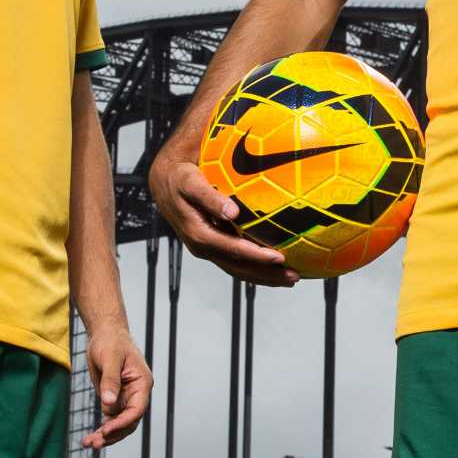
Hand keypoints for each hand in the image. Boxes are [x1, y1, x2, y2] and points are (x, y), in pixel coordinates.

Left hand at [80, 318, 151, 447]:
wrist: (104, 334)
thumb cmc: (110, 342)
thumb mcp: (110, 359)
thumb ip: (110, 382)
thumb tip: (108, 405)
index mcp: (142, 384)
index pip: (137, 410)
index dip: (123, 423)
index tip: (107, 430)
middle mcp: (136, 394)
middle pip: (129, 422)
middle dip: (113, 434)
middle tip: (94, 443)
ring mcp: (125, 398)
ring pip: (119, 424)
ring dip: (106, 436)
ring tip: (88, 444)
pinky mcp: (114, 400)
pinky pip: (110, 419)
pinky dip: (102, 429)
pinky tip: (90, 437)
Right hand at [146, 146, 299, 286]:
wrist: (164, 183)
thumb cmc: (180, 178)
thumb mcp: (190, 182)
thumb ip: (209, 197)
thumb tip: (232, 212)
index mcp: (198, 233)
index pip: (231, 250)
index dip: (254, 256)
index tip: (278, 257)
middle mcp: (203, 247)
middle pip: (237, 267)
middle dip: (266, 275)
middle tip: (293, 276)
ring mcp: (208, 250)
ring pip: (238, 270)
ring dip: (264, 277)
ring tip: (291, 278)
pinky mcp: (213, 247)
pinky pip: (236, 262)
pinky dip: (257, 269)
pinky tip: (276, 268)